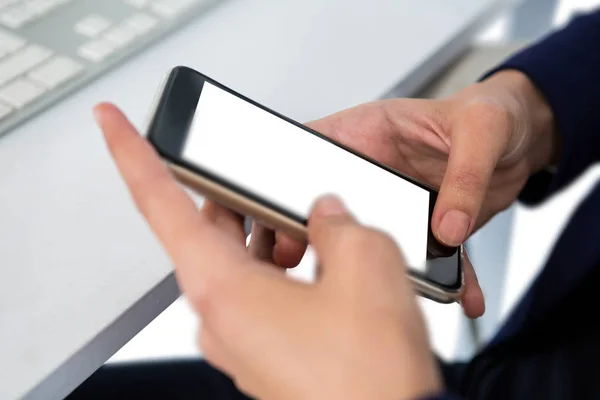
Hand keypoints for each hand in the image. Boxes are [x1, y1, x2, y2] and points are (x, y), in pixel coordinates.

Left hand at [95, 104, 442, 399]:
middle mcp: (220, 319)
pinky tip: (319, 265)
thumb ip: (337, 221)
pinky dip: (279, 271)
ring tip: (307, 223)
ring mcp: (241, 342)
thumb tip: (327, 214)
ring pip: (237, 266)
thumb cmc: (370, 375)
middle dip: (234, 199)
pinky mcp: (265, 356)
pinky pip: (259, 297)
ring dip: (265, 237)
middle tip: (258, 176)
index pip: (159, 203)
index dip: (132, 154)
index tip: (111, 124)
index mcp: (221, 289)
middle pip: (207, 233)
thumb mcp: (367, 263)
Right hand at [254, 70, 558, 318]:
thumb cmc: (496, 114)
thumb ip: (464, 175)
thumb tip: (447, 224)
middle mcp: (375, 168)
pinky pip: (426, 257)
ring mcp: (396, 199)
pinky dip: (442, 281)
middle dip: (314, 236)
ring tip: (377, 288)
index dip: (290, 183)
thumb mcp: (483, 129)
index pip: (313, 152)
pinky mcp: (424, 224)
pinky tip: (459, 295)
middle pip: (329, 205)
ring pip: (371, 238)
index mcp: (372, 132)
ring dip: (373, 267)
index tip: (282, 214)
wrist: (524, 137)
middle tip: (306, 259)